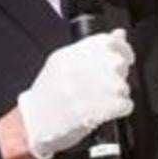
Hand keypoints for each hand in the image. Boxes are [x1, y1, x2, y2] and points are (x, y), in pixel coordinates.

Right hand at [17, 30, 134, 158]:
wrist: (31, 124)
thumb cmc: (48, 97)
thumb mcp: (65, 64)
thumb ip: (93, 48)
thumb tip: (119, 34)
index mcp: (69, 56)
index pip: (107, 42)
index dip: (122, 50)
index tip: (126, 59)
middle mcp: (76, 70)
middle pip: (117, 64)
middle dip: (119, 76)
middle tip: (108, 86)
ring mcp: (84, 91)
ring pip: (122, 86)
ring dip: (119, 95)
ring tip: (104, 100)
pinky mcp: (91, 112)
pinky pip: (123, 105)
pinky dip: (120, 109)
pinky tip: (107, 111)